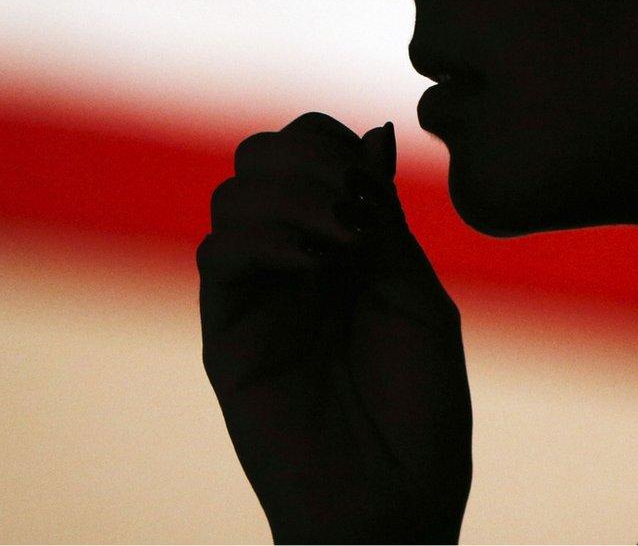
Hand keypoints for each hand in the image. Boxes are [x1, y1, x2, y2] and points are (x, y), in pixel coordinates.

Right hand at [199, 113, 471, 542]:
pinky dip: (264, 239)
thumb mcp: (416, 297)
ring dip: (290, 196)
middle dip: (305, 157)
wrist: (395, 502)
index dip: (331, 142)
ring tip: (341, 241)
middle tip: (350, 199)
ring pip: (233, 197)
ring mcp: (257, 296)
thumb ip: (384, 223)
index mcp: (344, 243)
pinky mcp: (226, 338)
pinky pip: (217, 258)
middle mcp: (294, 260)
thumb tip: (372, 136)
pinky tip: (313, 264)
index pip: (311, 152)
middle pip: (261, 159)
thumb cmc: (420, 409)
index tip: (371, 173)